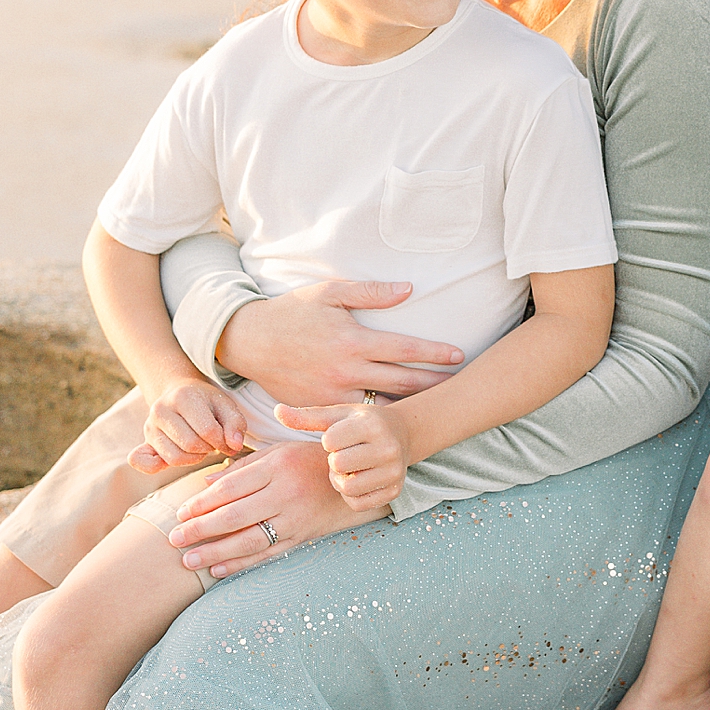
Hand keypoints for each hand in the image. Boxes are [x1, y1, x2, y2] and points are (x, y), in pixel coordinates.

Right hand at [132, 377, 253, 473]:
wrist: (179, 393)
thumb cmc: (205, 402)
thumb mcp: (226, 405)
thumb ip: (236, 423)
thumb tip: (234, 445)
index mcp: (182, 397)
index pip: (207, 431)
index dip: (223, 441)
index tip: (227, 441)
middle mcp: (161, 410)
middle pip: (190, 445)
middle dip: (208, 449)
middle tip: (213, 443)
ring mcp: (149, 427)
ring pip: (174, 458)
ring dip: (193, 458)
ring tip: (200, 447)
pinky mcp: (145, 441)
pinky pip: (143, 462)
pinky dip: (155, 467)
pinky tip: (170, 461)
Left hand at [164, 442, 386, 578]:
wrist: (354, 478)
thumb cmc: (309, 459)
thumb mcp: (278, 451)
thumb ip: (242, 467)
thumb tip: (207, 485)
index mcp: (278, 467)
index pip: (231, 489)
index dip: (203, 503)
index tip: (181, 513)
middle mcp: (286, 494)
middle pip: (235, 516)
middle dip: (201, 530)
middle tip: (174, 539)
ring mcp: (296, 520)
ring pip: (249, 541)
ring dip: (216, 553)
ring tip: (189, 561)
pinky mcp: (302, 538)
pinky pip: (268, 554)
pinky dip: (242, 564)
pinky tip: (219, 570)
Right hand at [214, 281, 463, 405]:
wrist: (249, 341)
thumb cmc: (292, 312)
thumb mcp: (329, 293)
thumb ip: (370, 292)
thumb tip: (409, 289)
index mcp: (353, 341)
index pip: (405, 349)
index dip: (435, 354)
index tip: (458, 355)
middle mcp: (346, 371)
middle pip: (402, 383)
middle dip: (434, 384)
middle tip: (460, 385)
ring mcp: (333, 394)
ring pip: (382, 406)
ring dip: (410, 407)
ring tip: (435, 406)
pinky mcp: (320, 407)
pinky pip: (355, 417)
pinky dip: (377, 419)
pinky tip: (396, 421)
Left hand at [274, 401, 412, 511]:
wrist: (402, 434)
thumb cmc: (360, 423)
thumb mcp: (337, 415)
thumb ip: (306, 416)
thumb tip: (277, 410)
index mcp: (371, 425)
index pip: (330, 441)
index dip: (328, 441)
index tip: (339, 437)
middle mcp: (388, 448)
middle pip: (338, 465)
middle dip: (334, 462)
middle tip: (343, 454)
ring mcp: (394, 472)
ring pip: (348, 487)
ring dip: (341, 480)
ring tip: (348, 468)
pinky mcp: (394, 492)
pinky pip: (358, 504)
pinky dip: (351, 496)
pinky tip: (357, 480)